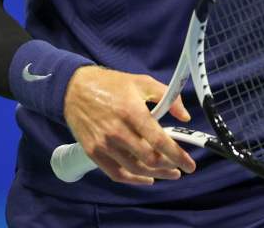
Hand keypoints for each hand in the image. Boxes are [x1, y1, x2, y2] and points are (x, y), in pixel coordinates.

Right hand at [63, 66, 196, 184]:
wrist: (74, 89)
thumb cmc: (111, 84)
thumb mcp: (142, 82)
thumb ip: (167, 97)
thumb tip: (185, 116)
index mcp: (132, 111)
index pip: (159, 140)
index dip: (177, 155)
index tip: (190, 165)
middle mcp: (117, 131)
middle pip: (149, 159)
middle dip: (169, 167)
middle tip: (180, 168)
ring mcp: (104, 144)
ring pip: (136, 169)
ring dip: (156, 174)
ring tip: (169, 173)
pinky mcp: (94, 152)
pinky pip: (117, 174)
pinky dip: (134, 180)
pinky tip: (147, 178)